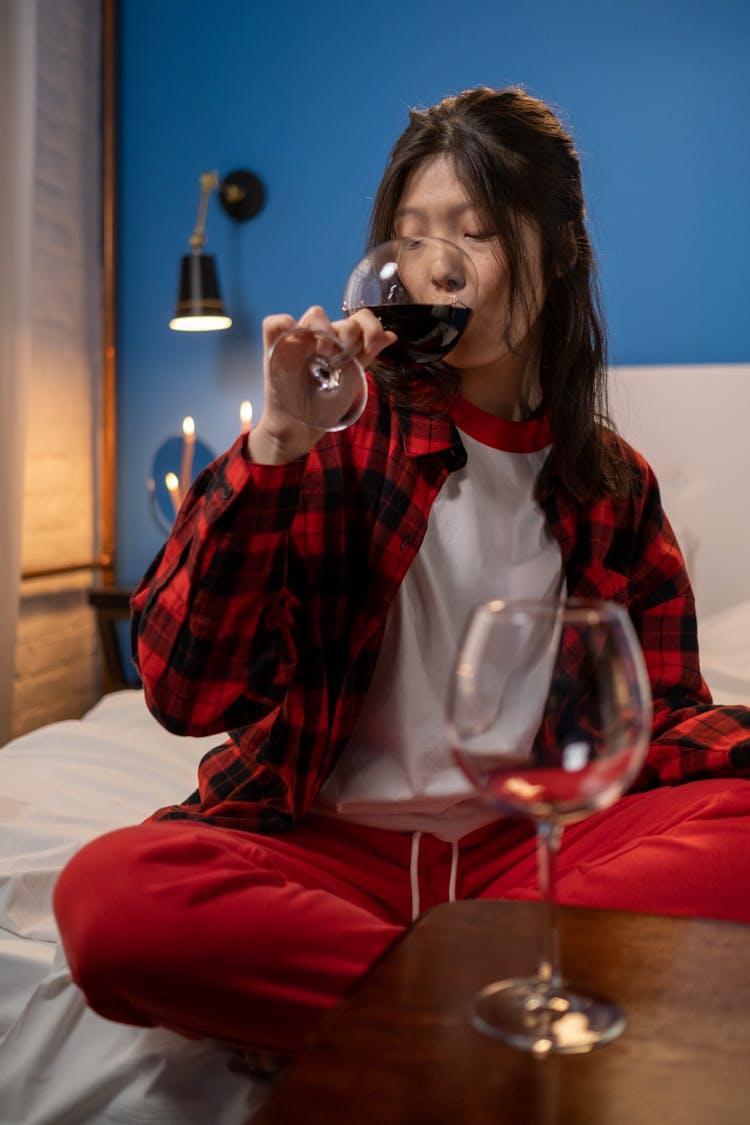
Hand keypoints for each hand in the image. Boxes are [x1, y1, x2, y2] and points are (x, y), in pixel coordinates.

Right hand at [248, 306, 395, 464]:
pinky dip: (283, 322)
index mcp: (342, 342)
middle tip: (344, 360)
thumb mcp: (353, 378)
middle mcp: (322, 337)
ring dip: (326, 330)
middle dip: (350, 336)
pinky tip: (296, 336)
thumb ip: (368, 354)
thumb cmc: (326, 404)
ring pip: (315, 314)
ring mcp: (299, 340)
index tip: (372, 347)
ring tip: (326, 355)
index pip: (360, 319)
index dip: (371, 327)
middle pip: (342, 319)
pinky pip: (275, 323)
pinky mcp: (275, 348)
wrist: (304, 426)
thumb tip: (392, 335)